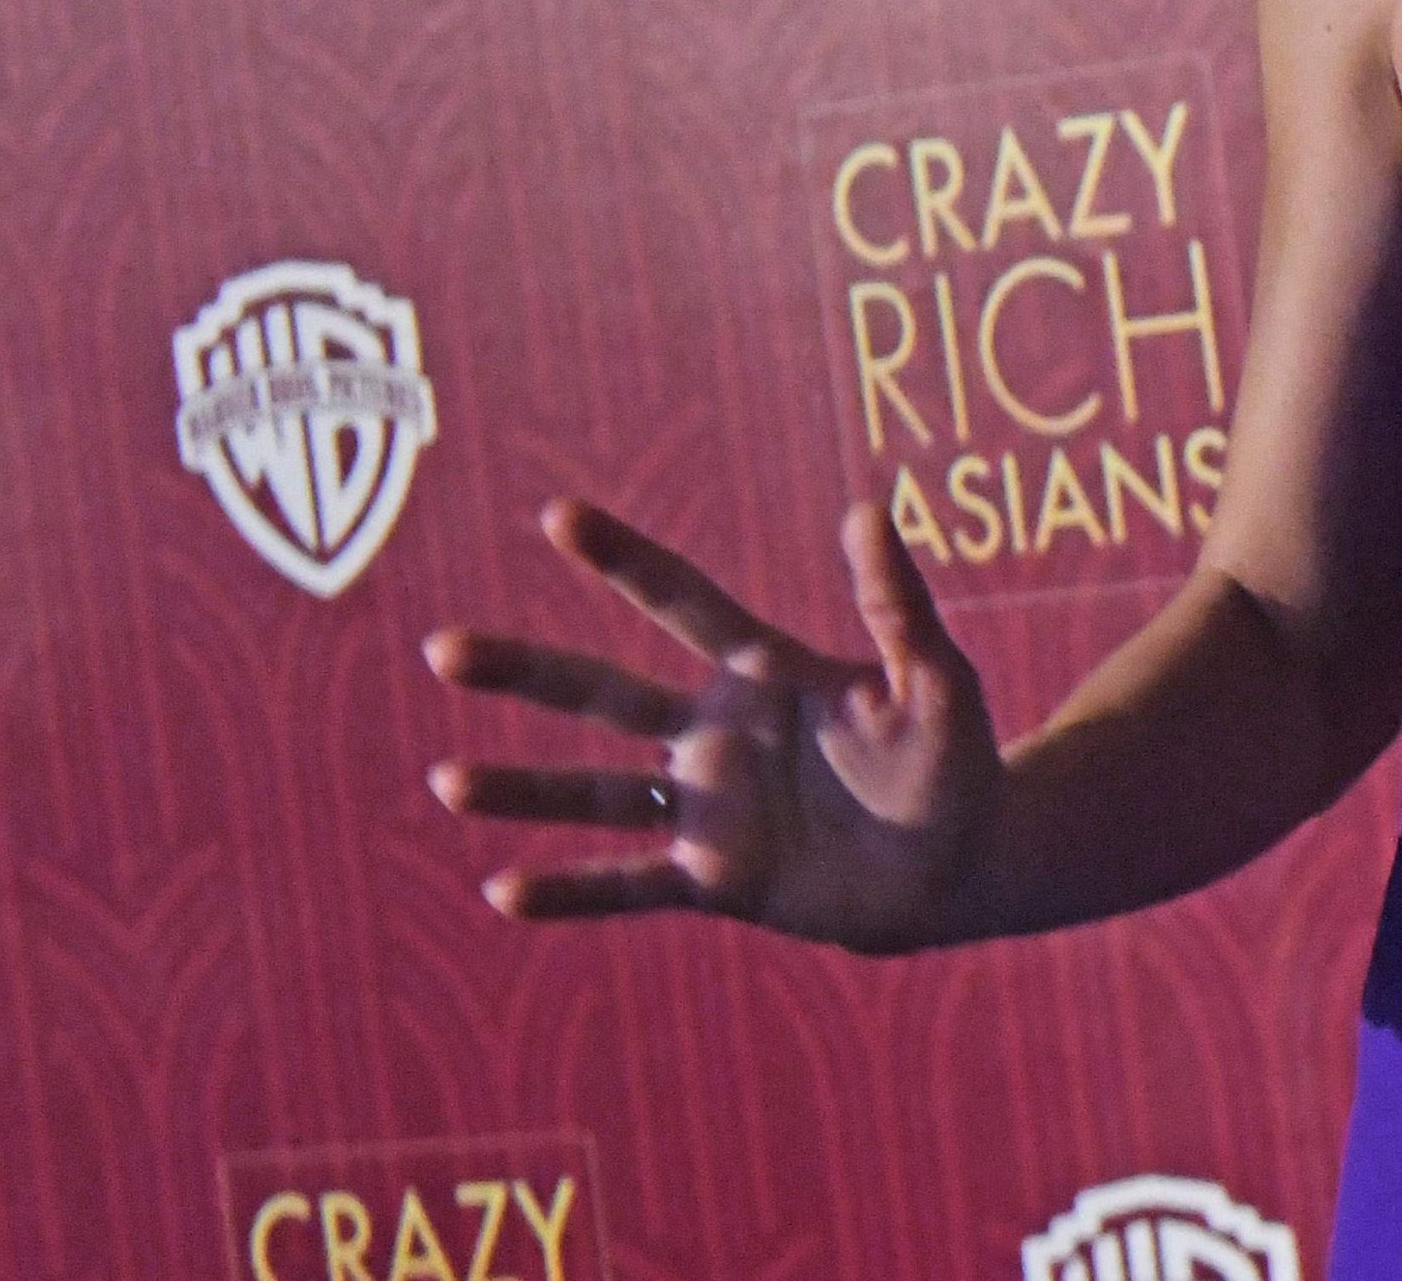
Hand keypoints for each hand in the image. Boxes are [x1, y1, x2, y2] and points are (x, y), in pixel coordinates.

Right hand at [422, 496, 1000, 952]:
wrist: (958, 864)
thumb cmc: (951, 759)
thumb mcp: (934, 676)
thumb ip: (896, 604)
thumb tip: (864, 510)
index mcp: (762, 674)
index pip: (682, 603)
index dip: (624, 559)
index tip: (557, 514)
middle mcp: (716, 735)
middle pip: (603, 694)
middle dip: (526, 670)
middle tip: (442, 647)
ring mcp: (708, 809)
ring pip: (595, 793)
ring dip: (523, 788)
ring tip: (446, 780)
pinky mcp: (714, 879)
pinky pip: (630, 883)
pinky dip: (571, 890)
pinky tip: (503, 890)